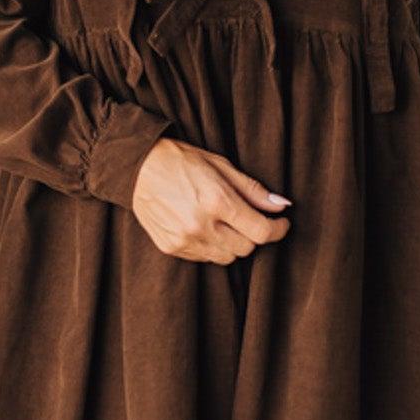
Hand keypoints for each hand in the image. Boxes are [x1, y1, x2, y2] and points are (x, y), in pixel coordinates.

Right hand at [131, 137, 292, 263]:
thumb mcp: (221, 166)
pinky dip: (212, 247)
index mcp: (217, 201)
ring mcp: (184, 240)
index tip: (281, 224)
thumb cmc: (182, 161)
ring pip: (227, 258)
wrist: (137, 167)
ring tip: (224, 223)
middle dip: (254, 235)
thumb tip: (281, 206)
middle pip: (246, 248)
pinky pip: (205, 258)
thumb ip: (253, 190)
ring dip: (233, 244)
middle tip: (249, 218)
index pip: (260, 231)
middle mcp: (201, 225)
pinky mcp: (171, 248)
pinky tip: (204, 227)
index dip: (278, 229)